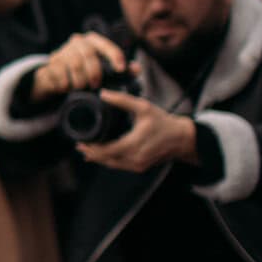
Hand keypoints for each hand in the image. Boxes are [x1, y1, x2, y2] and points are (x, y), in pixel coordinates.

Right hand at [31, 31, 129, 103]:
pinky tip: (67, 88)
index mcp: (93, 40)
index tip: (121, 69)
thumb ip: (122, 69)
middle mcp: (77, 41)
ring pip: (74, 64)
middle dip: (94, 72)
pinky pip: (60, 73)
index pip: (106, 45)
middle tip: (95, 85)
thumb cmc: (87, 72)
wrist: (58, 76)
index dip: (115, 56)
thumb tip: (136, 69)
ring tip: (81, 88)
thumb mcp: (106, 70)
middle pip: (88, 54)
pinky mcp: (51, 61)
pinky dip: (65, 84)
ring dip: (79, 80)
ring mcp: (63, 50)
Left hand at [76, 94, 199, 172]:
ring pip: (112, 164)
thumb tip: (102, 93)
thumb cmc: (163, 122)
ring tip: (86, 151)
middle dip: (91, 153)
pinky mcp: (140, 167)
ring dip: (98, 158)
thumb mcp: (144, 107)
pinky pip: (120, 166)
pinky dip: (108, 161)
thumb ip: (122, 100)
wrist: (183, 138)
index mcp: (134, 144)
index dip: (91, 148)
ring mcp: (138, 165)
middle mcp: (135, 158)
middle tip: (79, 146)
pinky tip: (101, 156)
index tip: (80, 141)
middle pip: (106, 159)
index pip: (106, 151)